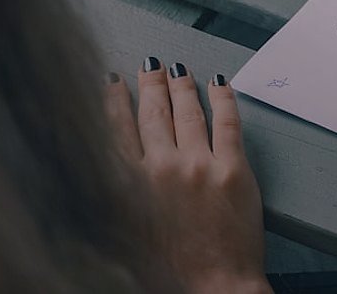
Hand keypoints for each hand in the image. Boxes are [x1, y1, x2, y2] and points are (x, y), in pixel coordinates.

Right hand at [104, 58, 269, 293]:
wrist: (211, 288)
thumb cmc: (167, 270)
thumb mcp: (121, 229)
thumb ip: (112, 190)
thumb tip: (103, 159)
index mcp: (129, 185)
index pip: (116, 128)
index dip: (113, 100)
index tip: (112, 81)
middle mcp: (161, 169)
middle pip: (153, 112)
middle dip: (150, 83)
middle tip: (150, 65)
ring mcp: (199, 166)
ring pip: (188, 111)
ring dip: (182, 85)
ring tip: (179, 69)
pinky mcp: (233, 169)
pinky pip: (228, 120)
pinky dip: (223, 97)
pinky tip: (218, 83)